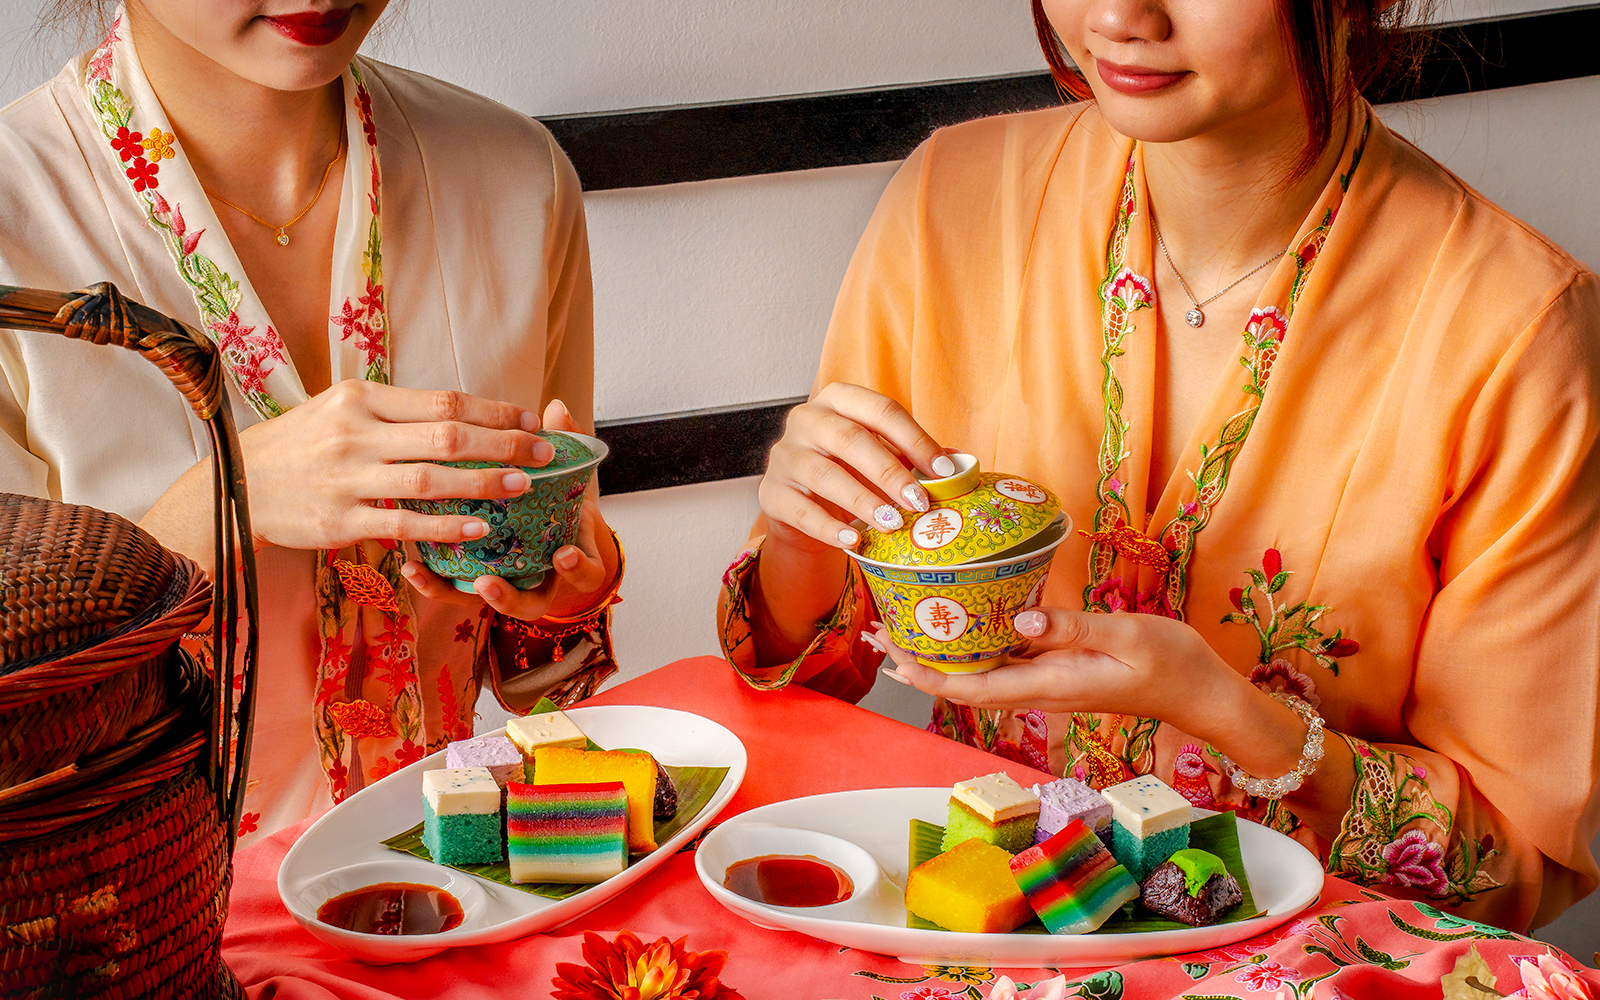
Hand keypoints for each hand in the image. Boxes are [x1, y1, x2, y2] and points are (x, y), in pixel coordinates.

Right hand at [238, 380, 553, 551]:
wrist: (235, 484)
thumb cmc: (299, 446)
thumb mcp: (338, 410)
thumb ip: (393, 411)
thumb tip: (459, 414)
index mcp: (359, 398)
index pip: (441, 401)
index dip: (492, 411)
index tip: (529, 419)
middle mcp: (354, 434)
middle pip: (445, 435)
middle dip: (503, 444)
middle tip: (545, 453)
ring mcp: (347, 479)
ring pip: (430, 479)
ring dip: (484, 483)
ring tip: (523, 487)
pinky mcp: (339, 521)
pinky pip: (404, 524)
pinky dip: (445, 527)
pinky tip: (479, 528)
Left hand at [400, 399, 618, 621]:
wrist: (548, 533)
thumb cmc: (555, 501)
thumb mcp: (567, 477)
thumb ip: (566, 445)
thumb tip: (558, 407)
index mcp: (572, 555)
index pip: (585, 572)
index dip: (578, 568)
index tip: (564, 555)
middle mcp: (540, 581)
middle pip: (530, 604)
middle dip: (511, 597)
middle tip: (490, 584)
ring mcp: (506, 585)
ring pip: (488, 603)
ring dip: (465, 596)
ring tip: (447, 581)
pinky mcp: (473, 583)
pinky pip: (453, 590)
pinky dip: (433, 582)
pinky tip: (410, 565)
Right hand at [760, 382, 952, 549]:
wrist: (804, 508)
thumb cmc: (850, 473)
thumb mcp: (882, 458)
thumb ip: (915, 457)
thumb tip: (962, 465)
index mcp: (838, 399)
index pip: (880, 409)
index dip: (915, 439)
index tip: (944, 472)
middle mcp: (806, 419)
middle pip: (850, 439)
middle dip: (890, 472)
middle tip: (919, 502)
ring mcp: (784, 455)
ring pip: (823, 474)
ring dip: (863, 501)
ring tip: (893, 524)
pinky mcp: (771, 492)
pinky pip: (801, 510)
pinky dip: (828, 528)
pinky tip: (854, 541)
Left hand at [870, 606, 1241, 739]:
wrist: (1204, 693)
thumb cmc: (1173, 665)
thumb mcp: (1128, 638)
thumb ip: (1073, 628)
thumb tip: (1020, 619)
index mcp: (1052, 684)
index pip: (976, 688)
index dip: (930, 674)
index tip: (893, 654)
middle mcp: (1042, 687)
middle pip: (967, 682)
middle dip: (920, 662)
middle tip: (877, 632)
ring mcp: (1051, 679)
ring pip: (984, 671)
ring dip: (942, 653)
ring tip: (903, 624)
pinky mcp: (1061, 667)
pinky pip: (1009, 658)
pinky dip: (978, 641)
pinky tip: (964, 619)